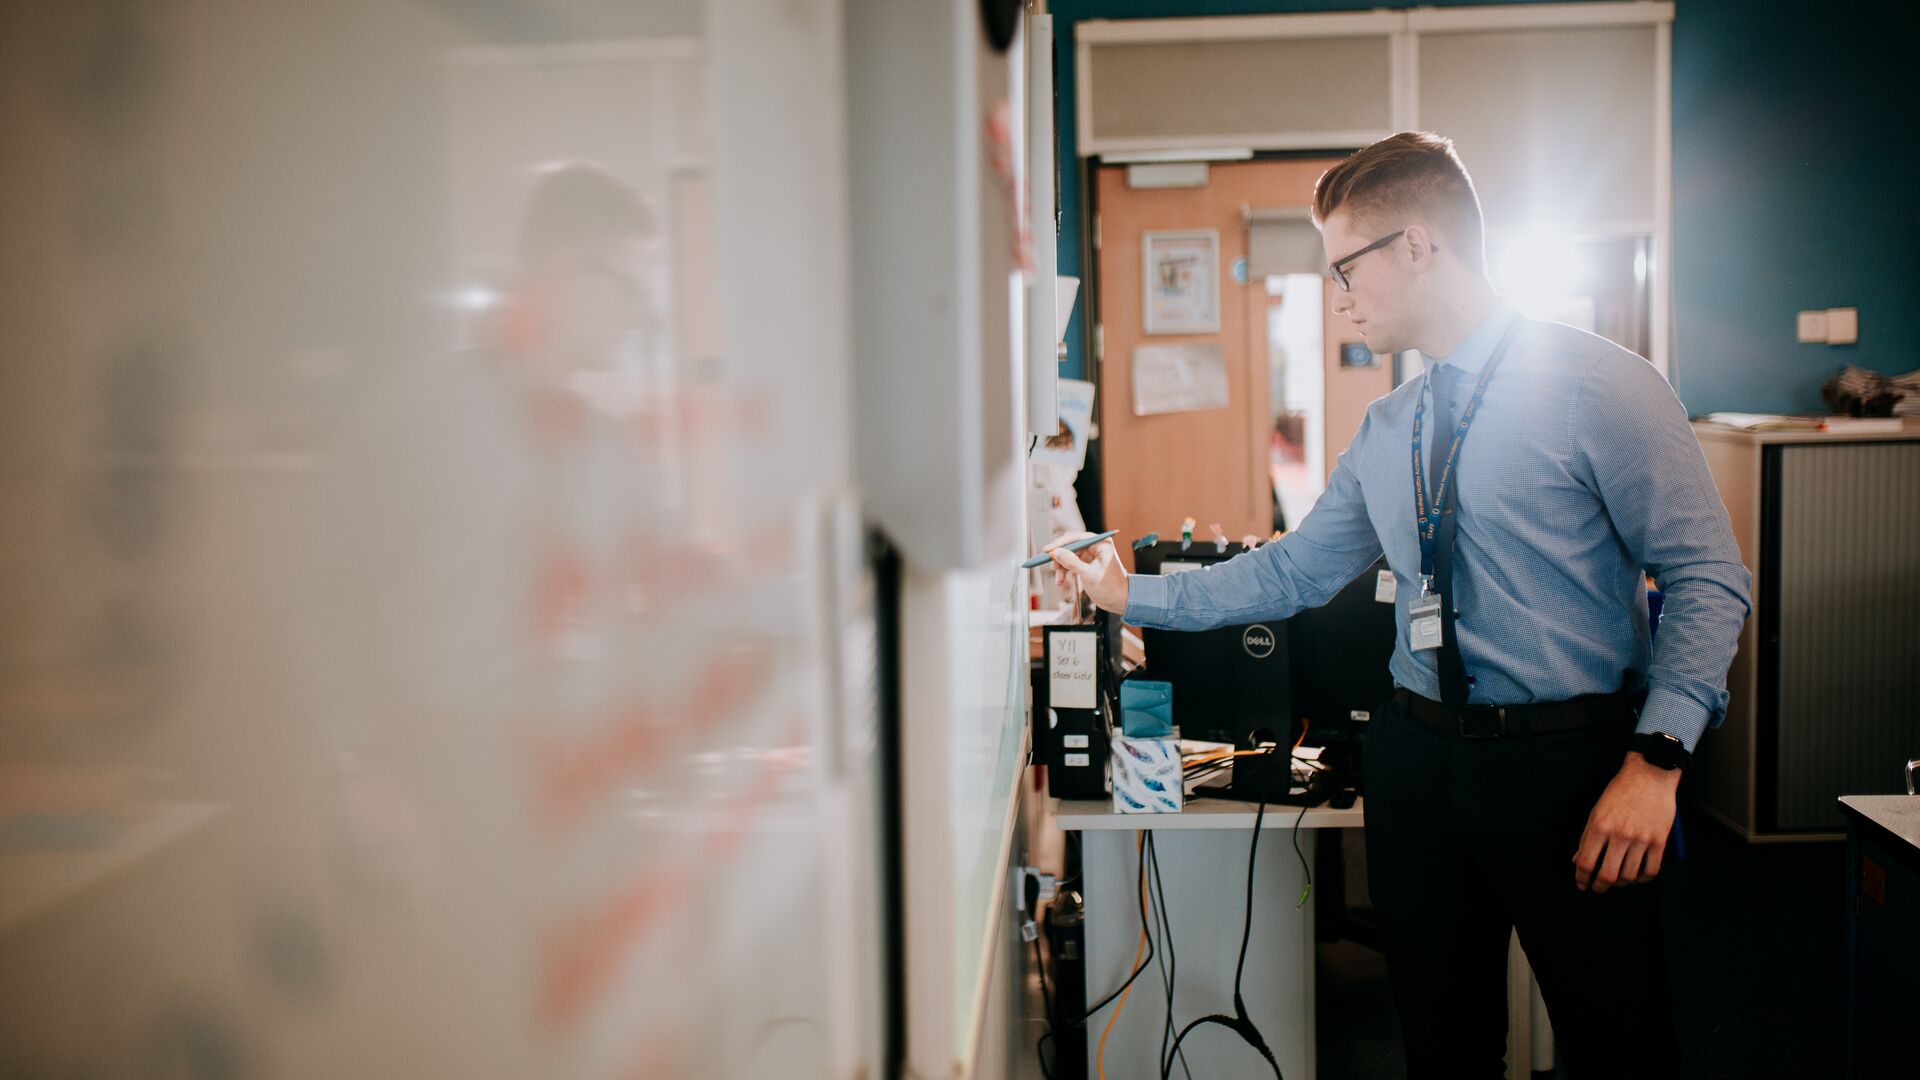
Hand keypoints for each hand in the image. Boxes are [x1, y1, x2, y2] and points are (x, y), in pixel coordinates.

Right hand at [1048, 532, 1128, 614]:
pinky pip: (1070, 564)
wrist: (1119, 601)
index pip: (1077, 538)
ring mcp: (1090, 555)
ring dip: (1061, 567)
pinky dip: (1064, 571)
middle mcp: (1096, 546)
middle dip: (1060, 557)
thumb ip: (1072, 562)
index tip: (1048, 551)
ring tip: (1059, 579)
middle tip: (1052, 566)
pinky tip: (1061, 581)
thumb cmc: (1111, 588)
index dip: (1061, 543)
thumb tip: (1056, 552)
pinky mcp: (1086, 564)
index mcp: (1101, 544)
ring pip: (1068, 555)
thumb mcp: (1090, 575)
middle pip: (1071, 546)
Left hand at [1573, 752, 1680, 892]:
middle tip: (1598, 888)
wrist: (1650, 774)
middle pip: (1607, 875)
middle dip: (1600, 886)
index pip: (1586, 863)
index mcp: (1599, 826)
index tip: (1582, 884)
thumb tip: (1578, 861)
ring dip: (1621, 883)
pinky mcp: (1660, 840)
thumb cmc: (1620, 791)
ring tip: (1617, 880)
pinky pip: (1651, 871)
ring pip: (1629, 876)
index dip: (1581, 878)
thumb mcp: (1597, 811)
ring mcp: (1641, 839)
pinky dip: (1642, 879)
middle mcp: (1619, 835)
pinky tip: (1637, 876)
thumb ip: (1587, 838)